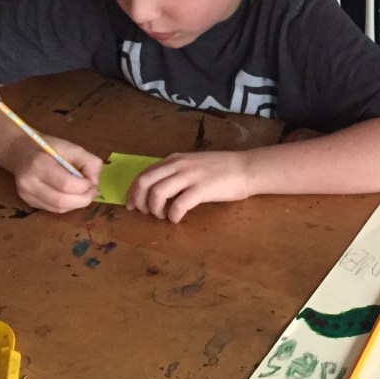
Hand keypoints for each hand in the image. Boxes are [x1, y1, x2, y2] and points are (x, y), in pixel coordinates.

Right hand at [8, 135, 101, 212]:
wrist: (20, 151)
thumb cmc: (49, 148)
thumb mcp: (72, 148)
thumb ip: (89, 162)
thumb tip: (94, 182)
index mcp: (40, 164)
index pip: (66, 184)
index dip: (84, 186)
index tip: (91, 181)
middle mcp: (29, 183)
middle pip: (61, 201)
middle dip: (83, 199)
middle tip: (92, 191)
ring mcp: (26, 195)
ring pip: (59, 208)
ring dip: (76, 203)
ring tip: (82, 193)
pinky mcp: (28, 202)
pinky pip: (53, 209)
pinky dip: (67, 205)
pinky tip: (70, 195)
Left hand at [126, 150, 256, 222]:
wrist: (247, 168)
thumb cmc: (222, 169)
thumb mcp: (193, 164)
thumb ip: (176, 172)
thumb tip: (158, 188)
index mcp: (174, 159)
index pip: (144, 173)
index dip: (133, 191)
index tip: (132, 204)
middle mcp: (179, 165)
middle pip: (145, 182)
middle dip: (138, 200)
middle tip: (142, 213)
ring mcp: (190, 176)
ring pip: (157, 193)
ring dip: (154, 209)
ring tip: (162, 216)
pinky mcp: (202, 189)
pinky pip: (178, 204)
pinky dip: (172, 215)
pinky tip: (176, 219)